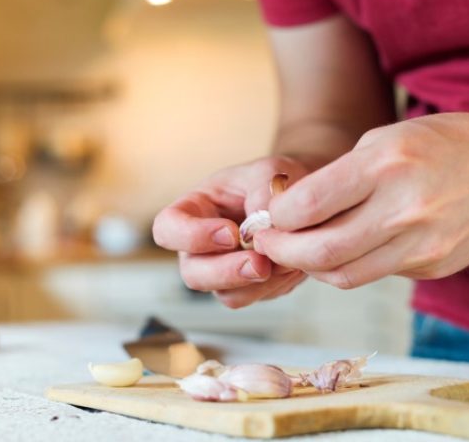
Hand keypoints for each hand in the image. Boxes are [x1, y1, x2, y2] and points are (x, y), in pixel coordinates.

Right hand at [152, 156, 309, 307]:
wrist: (300, 202)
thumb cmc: (274, 180)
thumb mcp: (269, 172)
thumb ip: (263, 191)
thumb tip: (262, 225)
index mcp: (194, 210)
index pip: (167, 229)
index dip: (192, 236)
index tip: (231, 233)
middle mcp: (200, 246)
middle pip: (193, 273)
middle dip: (226, 272)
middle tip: (260, 264)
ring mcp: (222, 270)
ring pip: (224, 294)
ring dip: (255, 283)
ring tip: (285, 259)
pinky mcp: (246, 286)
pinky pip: (253, 297)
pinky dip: (274, 285)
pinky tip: (291, 264)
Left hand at [254, 111, 468, 287]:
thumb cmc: (445, 144)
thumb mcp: (386, 138)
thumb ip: (339, 176)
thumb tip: (291, 211)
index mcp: (387, 164)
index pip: (308, 205)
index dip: (276, 217)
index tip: (267, 216)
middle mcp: (406, 208)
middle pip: (322, 251)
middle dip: (282, 251)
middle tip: (268, 243)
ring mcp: (424, 244)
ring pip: (345, 275)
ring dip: (311, 266)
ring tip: (299, 250)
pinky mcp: (434, 266)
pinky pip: (376, 274)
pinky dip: (349, 266)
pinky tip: (344, 248)